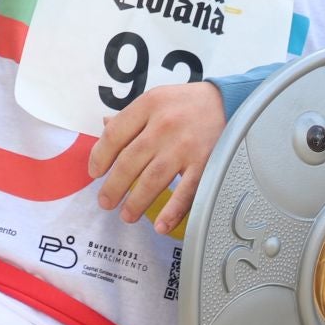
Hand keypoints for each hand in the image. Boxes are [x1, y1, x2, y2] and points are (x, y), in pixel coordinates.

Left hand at [88, 82, 226, 233]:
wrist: (230, 101)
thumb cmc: (188, 103)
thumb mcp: (156, 99)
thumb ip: (130, 116)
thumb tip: (104, 127)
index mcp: (149, 105)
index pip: (115, 134)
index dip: (99, 156)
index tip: (94, 173)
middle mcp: (165, 125)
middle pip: (130, 160)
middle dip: (114, 186)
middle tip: (106, 202)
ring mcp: (186, 145)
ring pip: (153, 179)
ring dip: (137, 202)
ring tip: (127, 215)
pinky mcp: (207, 163)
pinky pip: (187, 191)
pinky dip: (173, 211)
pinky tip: (161, 226)